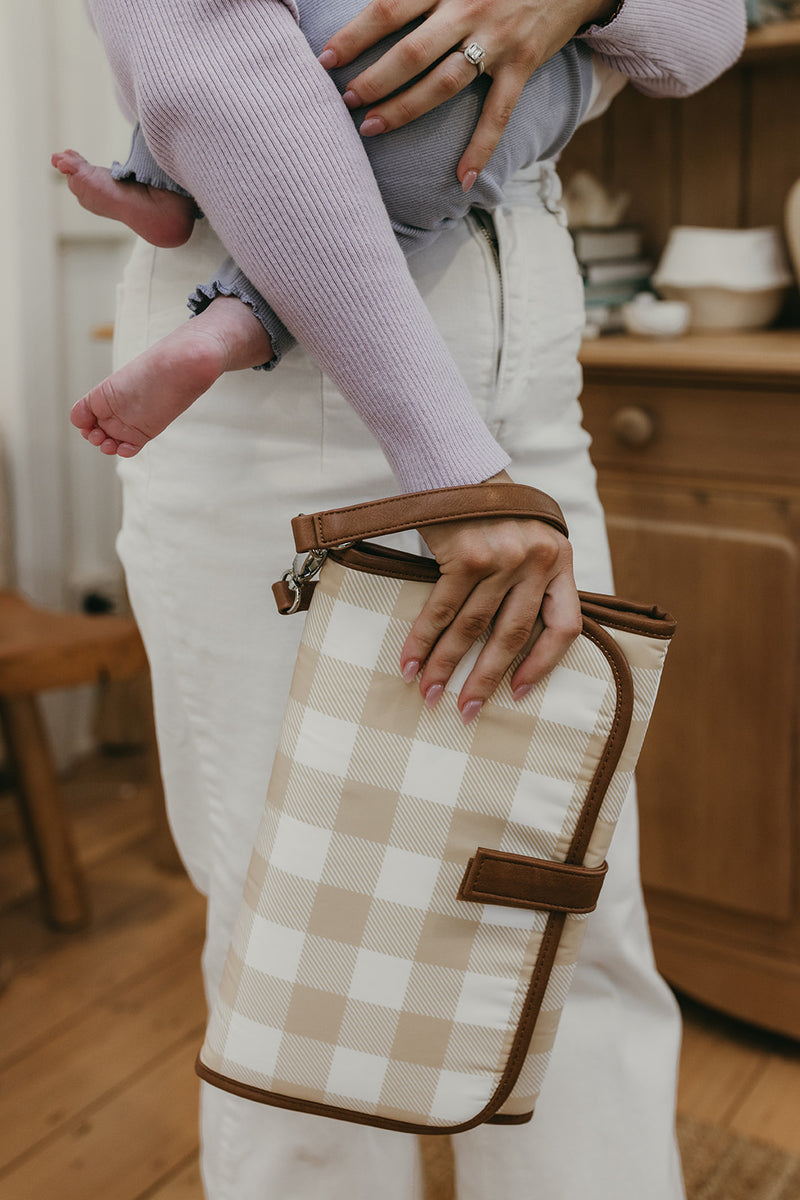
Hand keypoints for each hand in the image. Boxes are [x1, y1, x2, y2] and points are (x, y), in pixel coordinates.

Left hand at [320, 0, 618, 187]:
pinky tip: (461, 179)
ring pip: (443, 82)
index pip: (389, 8)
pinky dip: (480, 148)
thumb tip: (377, 9)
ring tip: (370, 127)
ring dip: (404, 109)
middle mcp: (467, 7)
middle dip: (372, 79)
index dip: (355, 35)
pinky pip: (498, 113)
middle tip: (343, 100)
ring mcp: (496, 39)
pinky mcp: (522, 64)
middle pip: (410, 51)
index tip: (325, 58)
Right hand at [400, 472, 581, 721]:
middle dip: (486, 679)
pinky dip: (423, 640)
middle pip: (513, 634)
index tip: (519, 692)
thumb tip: (510, 641)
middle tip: (466, 711)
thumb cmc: (489, 509)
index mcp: (560, 560)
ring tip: (430, 692)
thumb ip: (529, 580)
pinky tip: (410, 662)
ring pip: (473, 626)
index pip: (565, 625)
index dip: (543, 664)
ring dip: (447, 665)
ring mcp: (502, 557)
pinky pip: (441, 608)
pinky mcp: (467, 555)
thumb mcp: (528, 538)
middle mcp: (537, 560)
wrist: (455, 463)